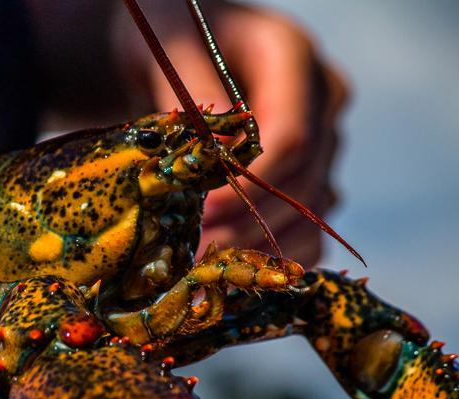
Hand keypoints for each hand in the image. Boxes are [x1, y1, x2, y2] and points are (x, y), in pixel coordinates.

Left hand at [133, 2, 348, 266]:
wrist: (180, 48)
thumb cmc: (171, 39)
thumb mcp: (169, 50)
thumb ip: (190, 96)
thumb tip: (208, 159)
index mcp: (291, 55)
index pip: (290, 136)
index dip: (246, 183)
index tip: (200, 211)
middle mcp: (320, 99)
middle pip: (302, 179)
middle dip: (246, 220)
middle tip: (193, 249)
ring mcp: (323, 141)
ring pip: (312, 211)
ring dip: (261, 244)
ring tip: (207, 263)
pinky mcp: (313, 175)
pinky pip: (311, 229)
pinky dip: (276, 254)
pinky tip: (234, 265)